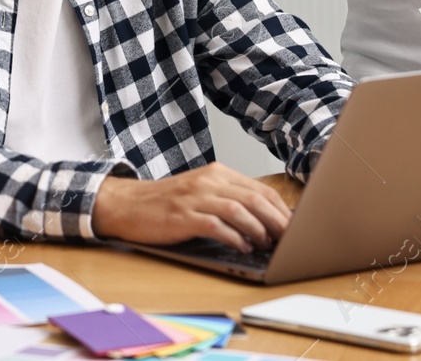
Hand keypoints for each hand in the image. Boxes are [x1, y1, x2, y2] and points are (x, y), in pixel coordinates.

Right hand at [91, 163, 289, 252]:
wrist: (128, 204)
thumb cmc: (167, 203)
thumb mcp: (201, 192)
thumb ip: (228, 198)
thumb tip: (264, 218)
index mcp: (216, 173)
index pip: (260, 188)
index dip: (280, 208)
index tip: (293, 226)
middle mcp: (208, 182)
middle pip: (254, 198)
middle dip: (277, 220)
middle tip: (289, 238)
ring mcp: (195, 198)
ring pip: (239, 210)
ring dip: (258, 229)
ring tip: (267, 244)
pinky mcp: (183, 217)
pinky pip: (216, 226)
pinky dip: (234, 237)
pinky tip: (242, 247)